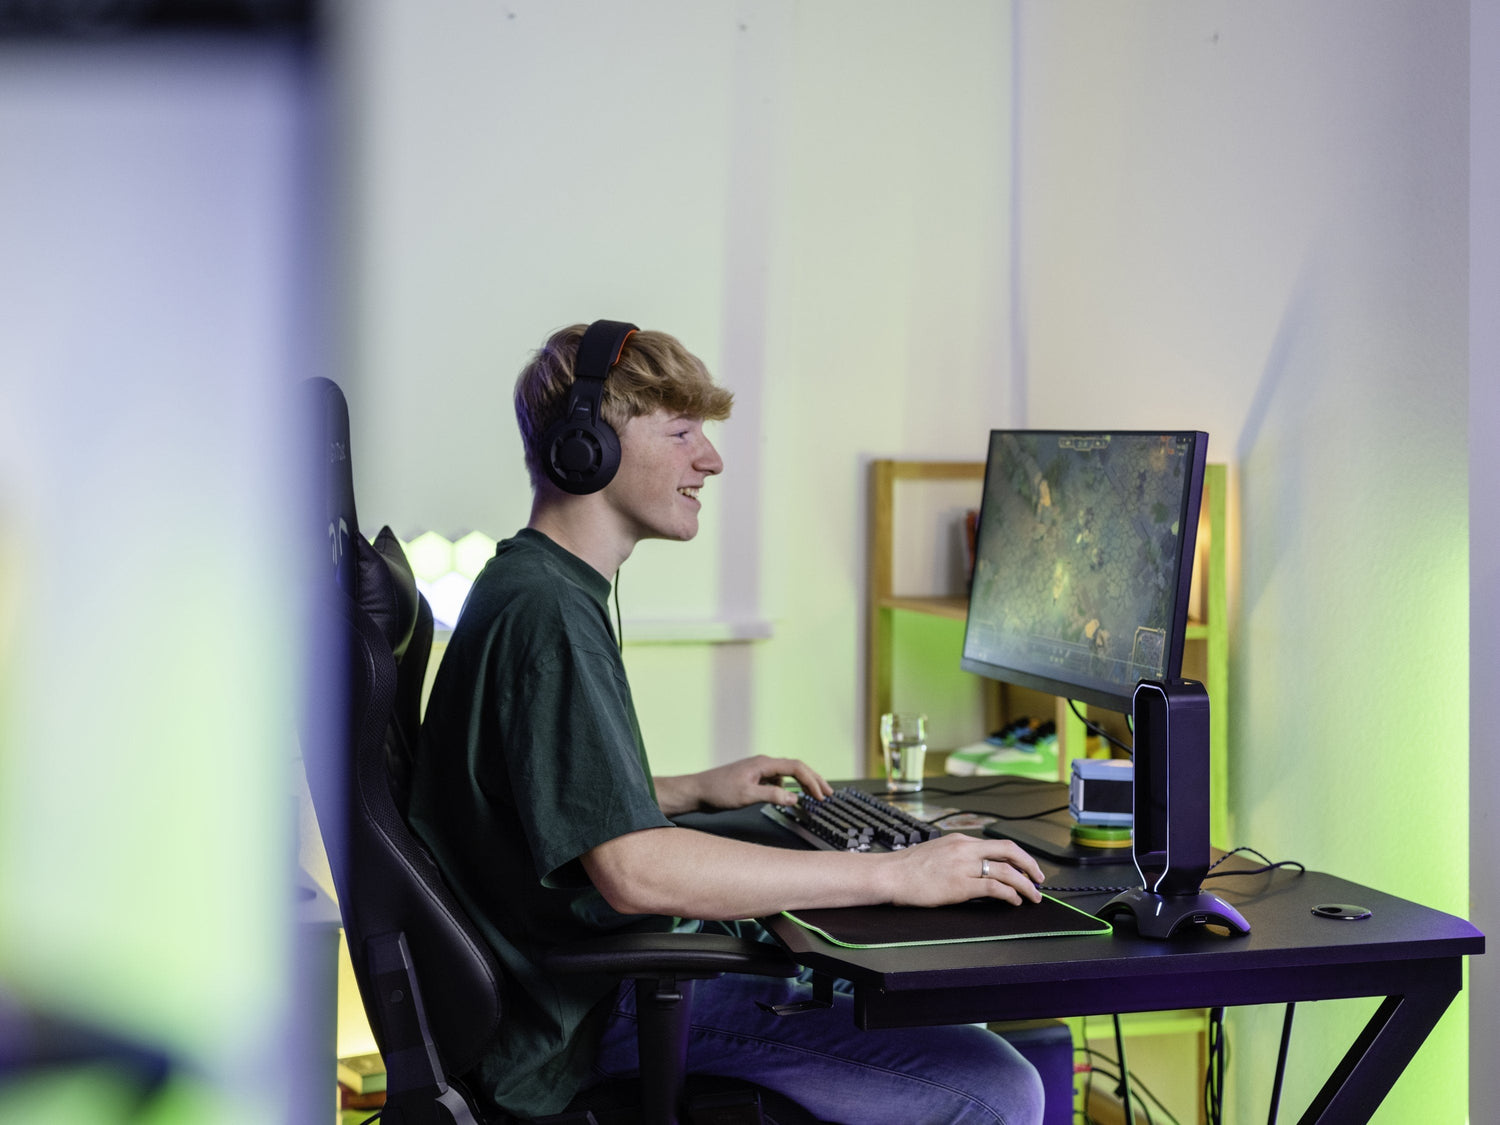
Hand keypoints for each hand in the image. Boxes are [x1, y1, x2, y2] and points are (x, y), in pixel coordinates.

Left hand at [681, 755, 833, 812]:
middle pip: (796, 767)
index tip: (822, 795)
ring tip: (816, 795)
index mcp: (764, 763)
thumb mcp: (747, 795)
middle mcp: (764, 763)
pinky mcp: (754, 778)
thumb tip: (795, 798)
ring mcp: (759, 770)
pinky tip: (793, 797)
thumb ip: (772, 795)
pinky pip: (778, 780)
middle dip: (814, 779)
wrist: (698, 790)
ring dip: (803, 783)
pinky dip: (790, 787)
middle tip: (828, 793)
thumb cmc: (719, 791)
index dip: (812, 780)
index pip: (796, 767)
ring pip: (788, 774)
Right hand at [882, 833, 1044, 906]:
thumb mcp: (936, 852)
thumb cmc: (907, 868)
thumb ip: (956, 856)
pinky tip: (1014, 901)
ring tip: (1033, 896)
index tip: (1026, 867)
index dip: (1017, 856)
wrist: (889, 875)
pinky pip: (994, 888)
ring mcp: (963, 866)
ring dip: (1024, 884)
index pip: (997, 844)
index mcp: (959, 840)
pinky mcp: (960, 885)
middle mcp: (964, 849)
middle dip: (1029, 864)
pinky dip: (1009, 894)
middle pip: (1008, 850)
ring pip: (1006, 870)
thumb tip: (973, 867)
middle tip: (1040, 878)